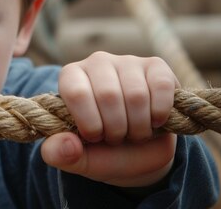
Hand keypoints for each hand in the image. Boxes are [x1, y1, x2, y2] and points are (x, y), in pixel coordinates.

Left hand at [41, 52, 177, 186]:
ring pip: (136, 94)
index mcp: (70, 78)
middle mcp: (97, 62)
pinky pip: (161, 86)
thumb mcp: (78, 159)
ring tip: (134, 133)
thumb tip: (63, 144)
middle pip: (108, 95)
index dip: (89, 122)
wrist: (140, 151)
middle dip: (116, 129)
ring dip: (139, 126)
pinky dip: (159, 113)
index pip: (76, 92)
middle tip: (116, 138)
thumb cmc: (103, 150)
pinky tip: (154, 121)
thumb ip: (60, 154)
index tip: (95, 137)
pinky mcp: (156, 66)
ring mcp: (127, 61)